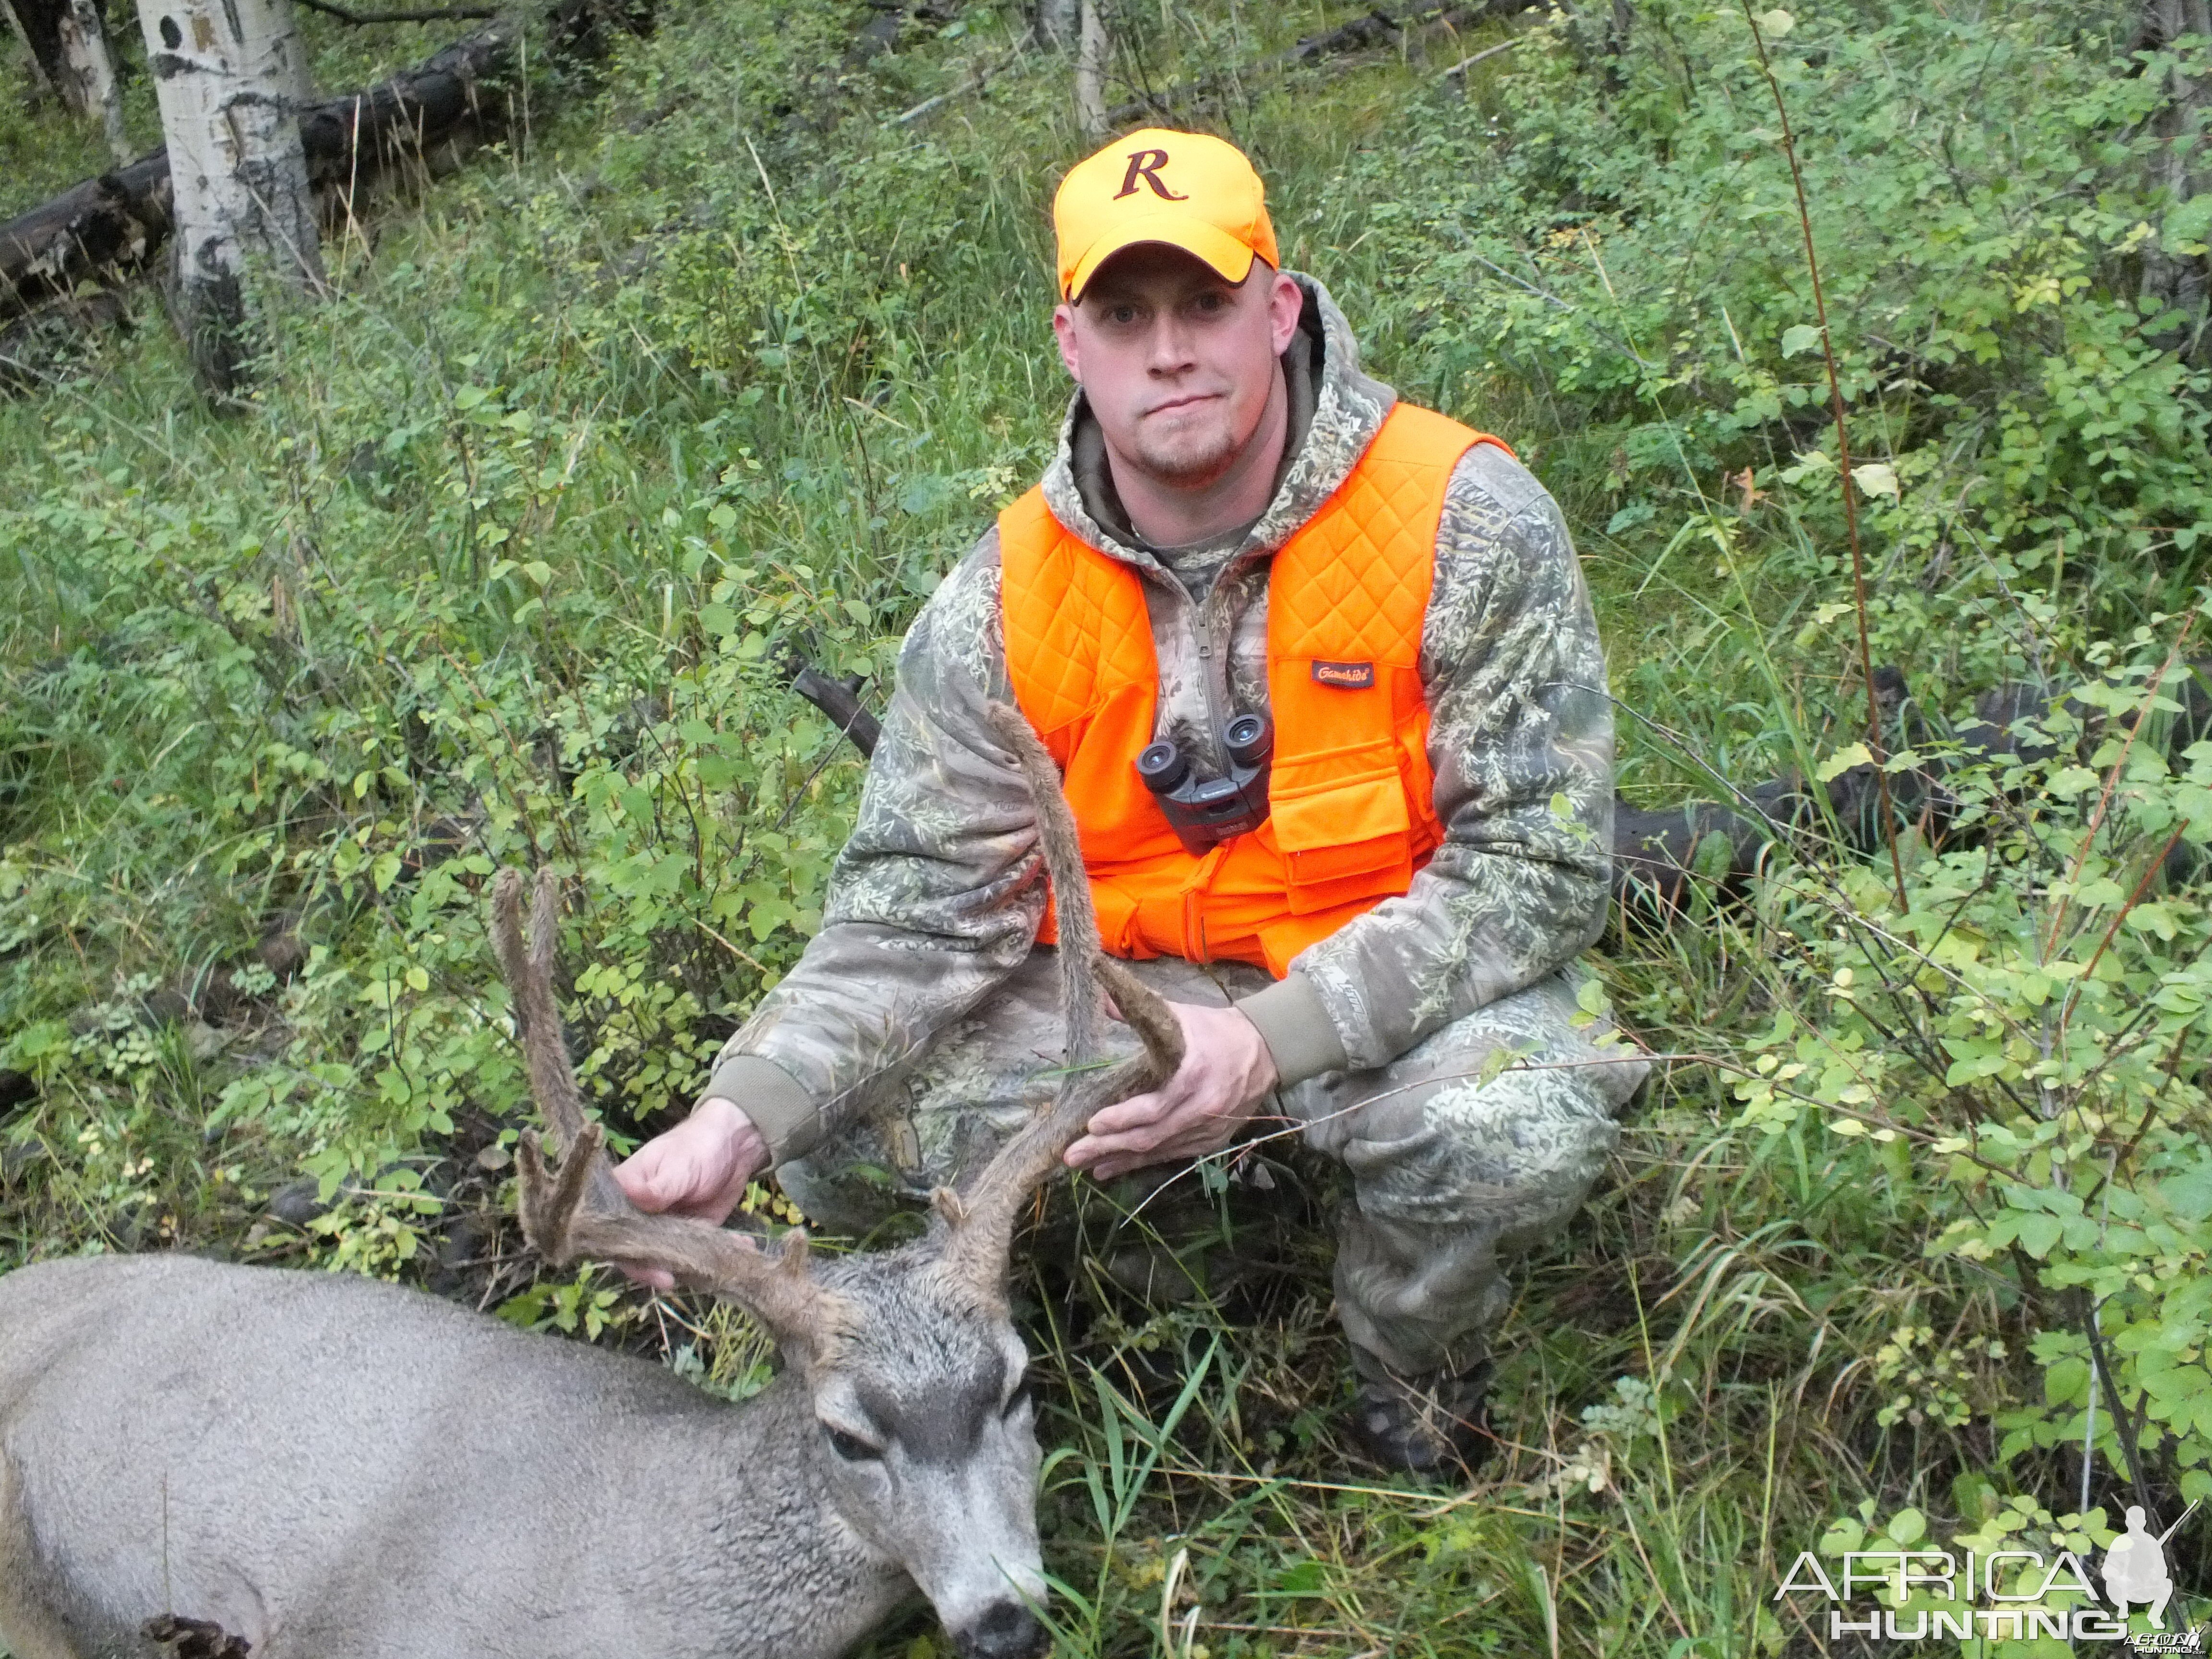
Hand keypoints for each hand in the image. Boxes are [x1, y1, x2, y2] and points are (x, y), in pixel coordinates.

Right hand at [612, 1097, 767, 1288]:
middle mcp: (638, 1216)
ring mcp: (664, 1229)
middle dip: (653, 1269)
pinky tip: (740, 1247)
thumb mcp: (677, 1166)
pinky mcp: (690, 1237)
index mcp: (623, 1194)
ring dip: (685, 1268)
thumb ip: (657, 1188)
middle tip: (671, 1278)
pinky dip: (715, 1257)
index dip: (623, 1252)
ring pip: (665, 1260)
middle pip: (636, 1252)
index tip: (642, 1265)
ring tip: (708, 1265)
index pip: (611, 1230)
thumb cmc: (696, 1147)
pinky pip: (696, 1255)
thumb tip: (632, 1196)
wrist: (733, 1146)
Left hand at [1064, 1001, 1278, 1181]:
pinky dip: (1142, 1163)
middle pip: (1150, 1136)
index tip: (1092, 1124)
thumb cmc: (1216, 1031)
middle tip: (1072, 1155)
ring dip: (1120, 1160)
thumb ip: (1141, 1011)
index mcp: (1194, 1076)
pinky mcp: (1211, 1141)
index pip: (1154, 1107)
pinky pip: (1172, 1156)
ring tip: (1087, 1166)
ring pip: (1159, 1151)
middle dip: (1108, 1147)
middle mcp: (1202, 1109)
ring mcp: (1207, 1129)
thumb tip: (1102, 1001)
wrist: (1265, 1051)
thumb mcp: (1181, 1015)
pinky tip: (1115, 1167)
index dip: (1122, 1119)